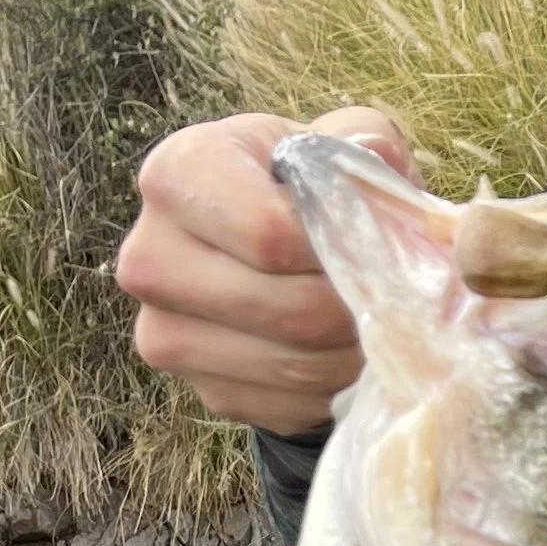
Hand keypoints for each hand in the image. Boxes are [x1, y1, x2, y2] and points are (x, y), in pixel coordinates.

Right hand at [114, 102, 415, 433]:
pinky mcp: (202, 390)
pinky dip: (335, 389)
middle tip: (396, 300)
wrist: (279, 258)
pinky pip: (289, 405)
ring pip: (295, 366)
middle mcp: (150, 256)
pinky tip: (346, 356)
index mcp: (177, 174)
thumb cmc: (309, 189)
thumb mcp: (339, 143)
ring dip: (357, 355)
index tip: (370, 244)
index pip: (269, 235)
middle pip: (288, 310)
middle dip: (359, 311)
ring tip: (381, 326)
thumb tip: (376, 156)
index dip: (339, 250)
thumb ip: (365, 140)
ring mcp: (165, 332)